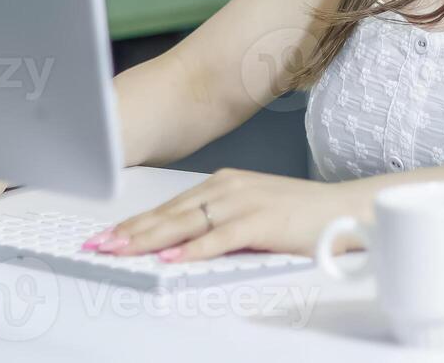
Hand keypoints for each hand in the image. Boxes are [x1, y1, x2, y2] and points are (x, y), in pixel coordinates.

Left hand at [85, 168, 366, 262]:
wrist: (346, 209)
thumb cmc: (301, 216)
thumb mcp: (251, 214)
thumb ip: (217, 226)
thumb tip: (178, 248)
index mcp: (223, 184)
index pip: (169, 207)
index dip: (134, 223)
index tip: (106, 237)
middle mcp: (229, 186)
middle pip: (169, 214)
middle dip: (130, 232)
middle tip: (98, 246)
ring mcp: (245, 201)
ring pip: (186, 223)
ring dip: (150, 239)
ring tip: (121, 251)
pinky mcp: (262, 220)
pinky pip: (219, 237)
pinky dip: (193, 249)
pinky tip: (171, 259)